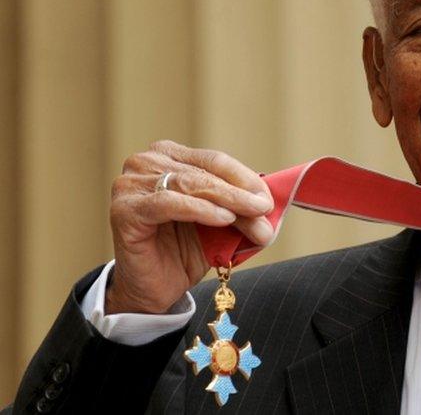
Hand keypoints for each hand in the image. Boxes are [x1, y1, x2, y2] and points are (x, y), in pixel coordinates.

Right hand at [105, 140, 274, 314]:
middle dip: (241, 194)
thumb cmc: (184, 250)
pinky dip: (200, 209)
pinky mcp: (124, 210)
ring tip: (253, 217)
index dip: (245, 178)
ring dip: (228, 202)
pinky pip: (168, 203)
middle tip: (266, 211)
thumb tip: (271, 204)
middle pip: (205, 173)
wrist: (154, 288)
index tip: (270, 198)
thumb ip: (241, 208)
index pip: (215, 160)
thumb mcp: (221, 224)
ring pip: (190, 185)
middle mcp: (147, 163)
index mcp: (169, 157)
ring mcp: (130, 184)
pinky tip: (223, 218)